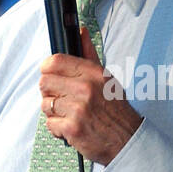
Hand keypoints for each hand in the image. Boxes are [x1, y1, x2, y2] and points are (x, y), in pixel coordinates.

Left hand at [39, 27, 141, 164]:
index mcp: (93, 73)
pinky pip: (50, 123)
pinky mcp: (72, 128)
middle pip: (44, 82)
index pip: (55, 61)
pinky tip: (71, 127)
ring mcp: (78, 109)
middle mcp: (85, 89)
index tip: (51, 75)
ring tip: (69, 114)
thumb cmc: (115, 109)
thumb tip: (81, 31)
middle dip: (49, 92)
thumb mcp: (106, 77)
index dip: (47, 68)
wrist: (127, 140)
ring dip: (54, 111)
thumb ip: (89, 54)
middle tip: (61, 98)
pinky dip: (57, 128)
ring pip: (45, 104)